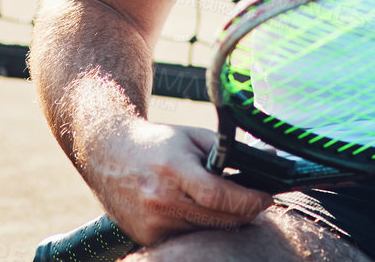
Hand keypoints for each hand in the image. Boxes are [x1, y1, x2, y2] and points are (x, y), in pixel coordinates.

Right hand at [81, 119, 272, 244]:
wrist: (107, 154)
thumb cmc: (155, 143)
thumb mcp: (191, 137)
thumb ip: (227, 150)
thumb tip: (268, 159)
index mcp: (173, 170)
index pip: (218, 195)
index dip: (248, 200)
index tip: (266, 197)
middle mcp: (161, 201)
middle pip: (218, 219)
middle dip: (244, 212)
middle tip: (256, 202)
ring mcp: (152, 224)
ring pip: (205, 232)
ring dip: (222, 221)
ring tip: (225, 203)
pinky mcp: (146, 238)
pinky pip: (186, 238)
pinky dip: (199, 228)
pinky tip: (197, 211)